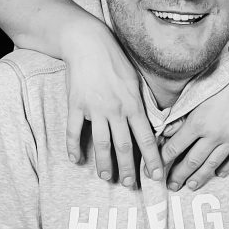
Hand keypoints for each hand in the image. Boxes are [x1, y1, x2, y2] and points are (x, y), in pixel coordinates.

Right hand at [58, 18, 163, 188]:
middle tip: (129, 185)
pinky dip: (73, 147)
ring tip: (107, 178)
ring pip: (101, 143)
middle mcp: (116, 110)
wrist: (88, 43)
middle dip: (128, 169)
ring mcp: (95, 109)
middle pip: (124, 146)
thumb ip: (140, 103)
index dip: (152, 160)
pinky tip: (75, 160)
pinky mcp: (76, 105)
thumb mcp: (135, 80)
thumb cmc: (114, 59)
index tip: (156, 177)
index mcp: (133, 105)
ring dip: (104, 164)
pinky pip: (73, 131)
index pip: (146, 138)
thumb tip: (150, 122)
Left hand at [159, 40, 228, 191]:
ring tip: (191, 186)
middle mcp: (215, 134)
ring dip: (200, 177)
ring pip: (213, 164)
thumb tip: (165, 133)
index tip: (155, 168)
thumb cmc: (220, 76)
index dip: (163, 160)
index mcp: (198, 122)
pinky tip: (220, 173)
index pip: (175, 148)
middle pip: (192, 161)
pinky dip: (228, 168)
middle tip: (170, 186)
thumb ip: (179, 115)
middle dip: (178, 175)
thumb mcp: (194, 93)